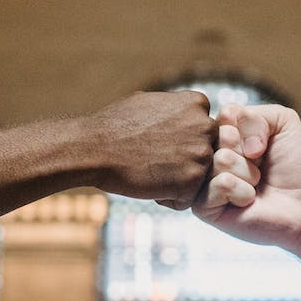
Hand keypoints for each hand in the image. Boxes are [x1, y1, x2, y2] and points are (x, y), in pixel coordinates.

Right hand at [86, 91, 215, 209]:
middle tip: (152, 158)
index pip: (202, 130)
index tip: (156, 141)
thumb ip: (177, 108)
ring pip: (198, 177)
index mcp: (197, 103)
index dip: (179, 140)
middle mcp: (206, 126)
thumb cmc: (115, 125)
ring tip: (149, 171)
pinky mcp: (192, 181)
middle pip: (204, 153)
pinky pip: (186, 199)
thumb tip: (188, 111)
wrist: (94, 148)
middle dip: (183, 160)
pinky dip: (168, 198)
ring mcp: (202, 154)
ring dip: (176, 180)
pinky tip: (148, 185)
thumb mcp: (151, 101)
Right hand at [193, 104, 300, 249]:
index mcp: (222, 132)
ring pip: (222, 159)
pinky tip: (249, 200)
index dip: (252, 128)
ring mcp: (204, 180)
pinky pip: (222, 184)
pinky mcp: (204, 207)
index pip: (227, 113)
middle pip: (221, 134)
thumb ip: (255, 114)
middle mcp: (209, 154)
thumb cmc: (293, 165)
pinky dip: (243, 191)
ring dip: (249, 172)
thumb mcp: (283, 123)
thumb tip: (233, 137)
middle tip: (259, 165)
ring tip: (256, 183)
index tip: (262, 145)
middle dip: (249, 150)